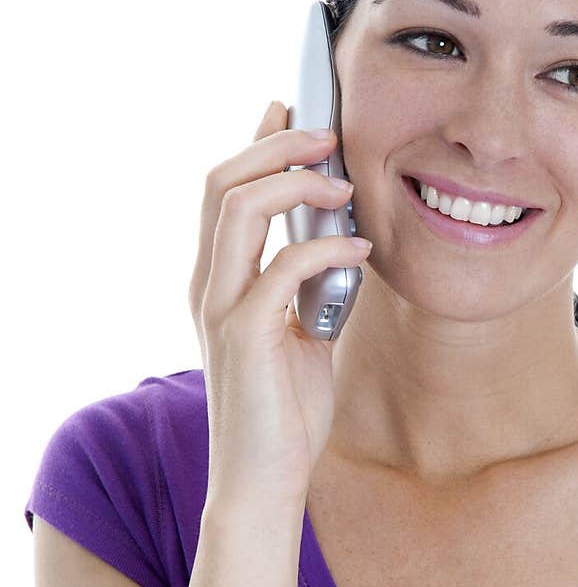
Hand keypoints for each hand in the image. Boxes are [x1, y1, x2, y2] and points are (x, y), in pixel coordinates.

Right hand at [189, 104, 370, 510]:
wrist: (265, 480)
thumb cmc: (285, 412)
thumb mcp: (302, 334)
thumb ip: (310, 288)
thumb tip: (344, 242)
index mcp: (219, 280)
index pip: (224, 190)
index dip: (256, 140)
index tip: (292, 106)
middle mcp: (208, 285)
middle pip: (221, 182)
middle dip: (277, 143)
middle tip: (329, 130)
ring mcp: (220, 308)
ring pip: (238, 208)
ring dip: (296, 181)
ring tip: (344, 181)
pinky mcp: (243, 335)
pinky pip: (282, 266)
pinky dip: (326, 246)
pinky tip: (361, 248)